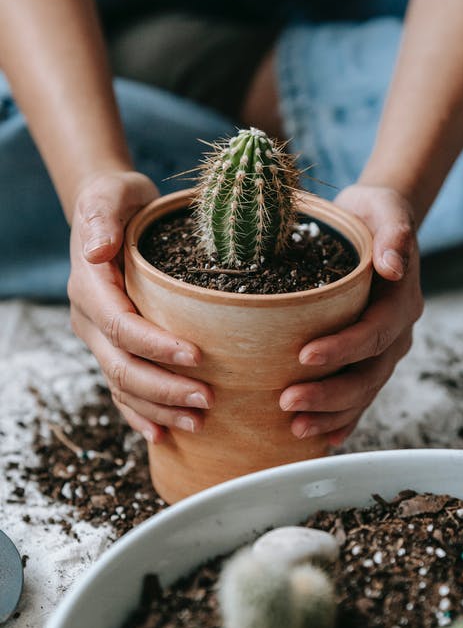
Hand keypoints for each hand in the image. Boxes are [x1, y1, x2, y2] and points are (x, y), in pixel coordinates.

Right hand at [68, 170, 213, 442]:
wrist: (110, 215)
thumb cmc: (118, 201)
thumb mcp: (110, 194)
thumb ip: (102, 218)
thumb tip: (95, 251)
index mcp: (91, 287)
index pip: (122, 326)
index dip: (156, 346)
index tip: (196, 355)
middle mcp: (90, 318)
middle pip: (122, 366)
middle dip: (163, 388)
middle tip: (206, 399)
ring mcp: (99, 337)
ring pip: (122, 385)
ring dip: (158, 408)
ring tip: (198, 421)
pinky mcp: (113, 346)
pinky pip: (122, 388)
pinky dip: (140, 413)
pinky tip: (163, 433)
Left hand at [279, 184, 423, 445]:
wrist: (374, 223)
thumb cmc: (371, 215)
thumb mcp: (384, 208)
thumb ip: (394, 232)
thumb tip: (393, 265)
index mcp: (400, 300)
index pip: (373, 332)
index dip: (342, 348)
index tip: (303, 356)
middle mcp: (396, 331)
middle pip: (368, 374)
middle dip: (329, 393)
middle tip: (287, 402)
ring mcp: (384, 349)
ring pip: (363, 392)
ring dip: (331, 414)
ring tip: (295, 427)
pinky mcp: (367, 357)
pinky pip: (359, 395)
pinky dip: (342, 419)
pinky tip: (320, 437)